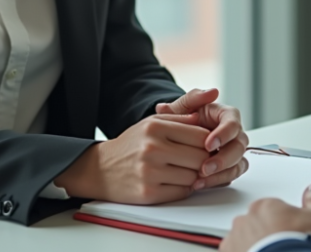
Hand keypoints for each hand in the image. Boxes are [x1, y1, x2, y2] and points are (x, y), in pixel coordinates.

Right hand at [54, 113, 209, 203]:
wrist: (101, 169)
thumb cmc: (131, 144)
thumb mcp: (151, 123)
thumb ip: (178, 118)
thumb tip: (202, 118)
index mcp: (155, 128)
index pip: (200, 136)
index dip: (210, 142)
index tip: (208, 146)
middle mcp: (152, 148)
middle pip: (200, 158)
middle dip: (205, 161)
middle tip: (200, 160)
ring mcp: (150, 172)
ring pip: (193, 177)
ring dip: (194, 176)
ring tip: (184, 170)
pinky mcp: (148, 194)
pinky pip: (181, 192)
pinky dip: (183, 188)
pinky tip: (174, 181)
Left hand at [157, 88, 249, 189]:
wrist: (176, 135)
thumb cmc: (183, 117)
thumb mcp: (184, 105)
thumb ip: (194, 97)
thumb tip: (211, 92)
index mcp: (227, 116)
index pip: (233, 124)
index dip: (223, 135)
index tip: (208, 144)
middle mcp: (235, 134)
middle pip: (239, 147)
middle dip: (224, 159)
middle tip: (205, 167)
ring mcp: (234, 152)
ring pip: (238, 164)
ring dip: (221, 174)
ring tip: (200, 180)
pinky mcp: (229, 167)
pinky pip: (230, 176)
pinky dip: (216, 182)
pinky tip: (199, 184)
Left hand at [221, 184, 310, 251]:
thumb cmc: (303, 246)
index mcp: (264, 207)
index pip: (272, 211)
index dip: (285, 225)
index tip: (294, 235)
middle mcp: (245, 223)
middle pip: (256, 226)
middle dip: (268, 236)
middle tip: (286, 249)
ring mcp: (235, 243)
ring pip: (244, 243)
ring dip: (255, 249)